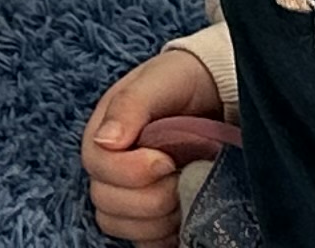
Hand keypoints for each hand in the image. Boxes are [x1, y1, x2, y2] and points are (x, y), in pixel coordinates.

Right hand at [81, 45, 228, 241]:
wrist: (217, 94)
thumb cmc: (184, 82)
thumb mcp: (158, 82)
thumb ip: (130, 106)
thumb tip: (104, 141)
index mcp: (104, 133)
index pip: (97, 166)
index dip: (131, 171)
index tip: (167, 159)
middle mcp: (110, 167)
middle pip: (106, 202)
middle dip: (150, 198)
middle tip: (182, 178)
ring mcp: (130, 193)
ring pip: (119, 226)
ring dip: (157, 220)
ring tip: (186, 196)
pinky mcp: (153, 216)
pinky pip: (143, 242)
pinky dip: (162, 238)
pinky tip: (184, 219)